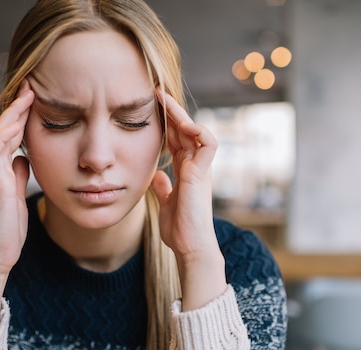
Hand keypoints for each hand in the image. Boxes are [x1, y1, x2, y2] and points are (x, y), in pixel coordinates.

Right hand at [0, 80, 34, 331]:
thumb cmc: (9, 229)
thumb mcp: (19, 196)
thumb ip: (19, 176)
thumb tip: (24, 158)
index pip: (10, 136)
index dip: (21, 117)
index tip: (35, 98)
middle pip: (3, 130)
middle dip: (17, 108)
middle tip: (31, 86)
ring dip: (12, 116)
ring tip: (26, 97)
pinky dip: (4, 137)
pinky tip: (16, 125)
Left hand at [151, 90, 226, 310]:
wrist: (190, 247)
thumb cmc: (180, 229)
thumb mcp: (167, 203)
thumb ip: (163, 187)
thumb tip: (156, 175)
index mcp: (186, 171)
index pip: (176, 139)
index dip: (166, 123)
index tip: (151, 107)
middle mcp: (195, 166)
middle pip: (184, 131)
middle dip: (171, 111)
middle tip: (156, 92)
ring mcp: (201, 169)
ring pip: (196, 132)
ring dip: (182, 115)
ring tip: (165, 100)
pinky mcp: (203, 174)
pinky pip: (209, 144)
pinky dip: (199, 131)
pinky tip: (183, 124)